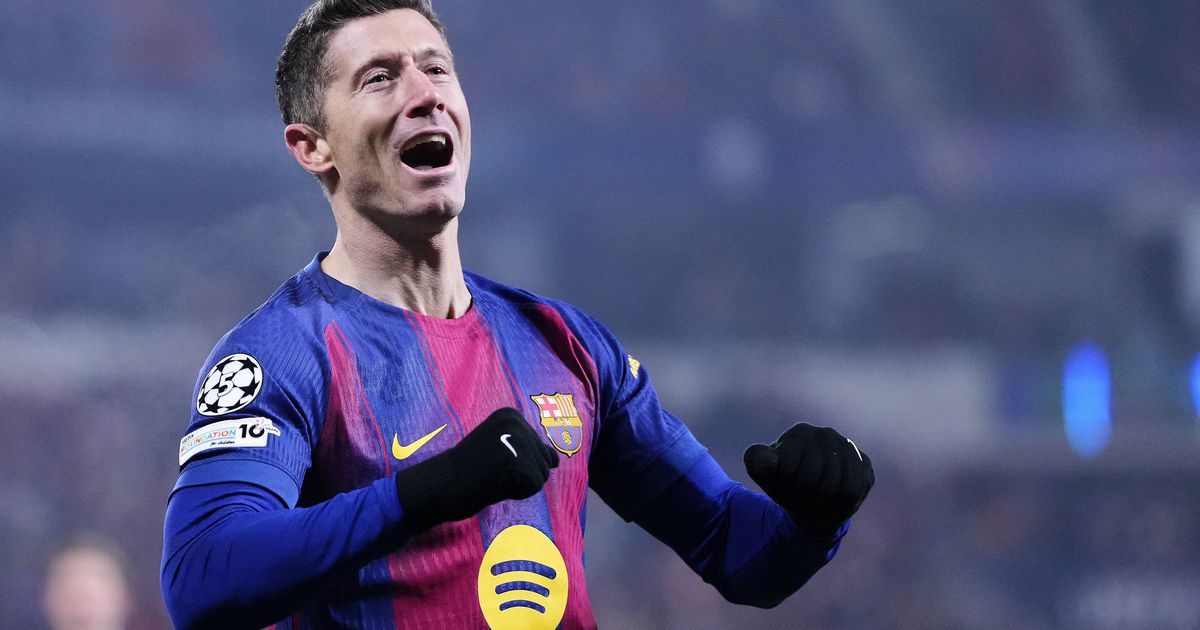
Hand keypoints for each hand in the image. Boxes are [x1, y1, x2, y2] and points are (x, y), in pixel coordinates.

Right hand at [395, 408, 558, 530]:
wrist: (441, 483)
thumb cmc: (467, 469)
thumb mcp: (499, 447)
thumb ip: (527, 448)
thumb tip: (557, 460)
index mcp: (510, 415)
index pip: (536, 446)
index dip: (516, 461)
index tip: (491, 460)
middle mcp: (517, 423)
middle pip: (542, 458)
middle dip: (521, 472)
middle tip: (491, 471)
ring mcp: (518, 442)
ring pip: (541, 474)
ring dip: (520, 483)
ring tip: (493, 478)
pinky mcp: (519, 464)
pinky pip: (535, 487)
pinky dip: (518, 493)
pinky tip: (496, 486)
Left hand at [744, 422, 873, 536]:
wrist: (813, 499)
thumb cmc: (785, 482)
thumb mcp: (763, 472)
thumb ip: (756, 460)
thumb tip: (768, 463)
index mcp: (799, 433)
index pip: (787, 470)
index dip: (785, 484)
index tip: (786, 479)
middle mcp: (826, 434)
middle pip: (809, 481)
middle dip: (803, 494)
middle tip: (804, 490)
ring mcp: (848, 448)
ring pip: (832, 488)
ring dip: (822, 500)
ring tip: (819, 493)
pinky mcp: (864, 464)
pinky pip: (852, 491)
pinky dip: (841, 502)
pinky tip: (836, 494)